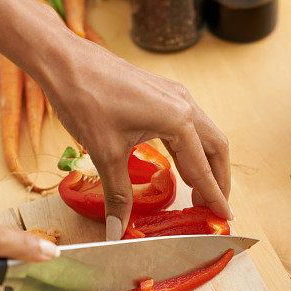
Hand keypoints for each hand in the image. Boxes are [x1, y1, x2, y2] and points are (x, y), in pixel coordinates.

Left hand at [41, 38, 231, 238]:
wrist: (65, 61)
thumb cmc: (85, 100)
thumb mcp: (105, 154)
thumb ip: (118, 195)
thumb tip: (117, 230)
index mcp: (178, 119)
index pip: (203, 168)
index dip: (214, 196)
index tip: (225, 217)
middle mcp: (184, 104)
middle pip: (215, 148)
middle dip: (218, 180)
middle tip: (213, 208)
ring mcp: (174, 95)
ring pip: (203, 134)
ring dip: (205, 163)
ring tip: (200, 190)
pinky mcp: (160, 92)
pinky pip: (187, 124)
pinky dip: (190, 148)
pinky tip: (179, 163)